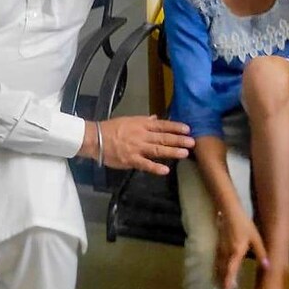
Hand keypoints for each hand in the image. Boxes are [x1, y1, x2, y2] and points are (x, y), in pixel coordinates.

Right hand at [79, 116, 194, 175]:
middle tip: (192, 142)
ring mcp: (137, 148)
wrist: (96, 138)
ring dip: (172, 151)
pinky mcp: (131, 160)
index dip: (175, 127)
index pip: (162, 125)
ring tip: (185, 153)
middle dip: (179, 140)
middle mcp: (142, 135)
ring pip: (157, 150)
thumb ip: (144, 121)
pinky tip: (165, 170)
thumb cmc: (111, 128)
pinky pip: (144, 164)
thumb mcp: (129, 120)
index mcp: (141, 125)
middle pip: (163, 138)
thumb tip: (156, 118)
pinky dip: (155, 167)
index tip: (188, 129)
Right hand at [215, 211, 268, 288]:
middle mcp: (226, 253)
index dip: (228, 285)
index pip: (230, 273)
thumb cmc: (244, 224)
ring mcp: (220, 249)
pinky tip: (218, 272)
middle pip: (222, 273)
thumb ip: (261, 253)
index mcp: (236, 253)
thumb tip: (267, 266)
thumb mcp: (255, 238)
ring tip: (218, 288)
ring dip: (218, 279)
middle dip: (221, 285)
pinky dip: (217, 270)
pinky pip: (216, 262)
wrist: (230, 211)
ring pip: (218, 268)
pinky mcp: (218, 246)